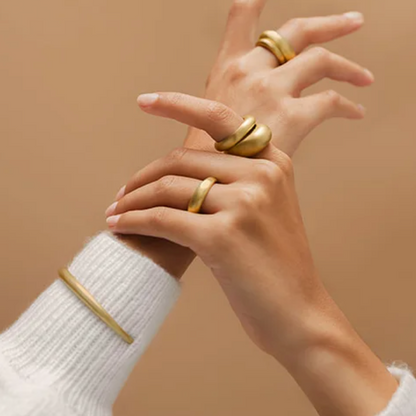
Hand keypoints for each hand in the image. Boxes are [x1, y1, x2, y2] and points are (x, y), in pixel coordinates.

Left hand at [109, 92, 323, 357]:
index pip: (218, 118)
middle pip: (182, 160)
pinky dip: (134, 222)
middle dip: (144, 177)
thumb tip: (176, 169)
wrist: (299, 315)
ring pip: (168, 188)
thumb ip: (235, 180)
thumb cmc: (275, 266)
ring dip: (133, 201)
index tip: (145, 100)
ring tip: (116, 213)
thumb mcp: (268, 208)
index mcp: (274, 161)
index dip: (177, 104)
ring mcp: (245, 203)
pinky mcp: (223, 236)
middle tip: (122, 195)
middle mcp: (262, 174)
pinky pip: (162, 219)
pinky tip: (118, 227)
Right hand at [183, 0, 372, 154]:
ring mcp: (272, 89)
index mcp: (226, 68)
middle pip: (296, 31)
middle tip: (355, 22)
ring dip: (347, 67)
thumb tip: (253, 104)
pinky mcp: (293, 114)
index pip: (242, 13)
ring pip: (319, 60)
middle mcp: (249, 69)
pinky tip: (356, 113)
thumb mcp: (205, 119)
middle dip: (329, 25)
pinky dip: (347, 105)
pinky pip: (331, 101)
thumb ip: (233, 101)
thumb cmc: (206, 159)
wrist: (207, 186)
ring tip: (366, 79)